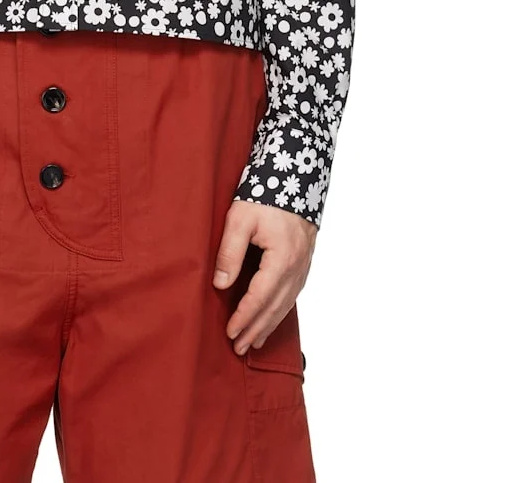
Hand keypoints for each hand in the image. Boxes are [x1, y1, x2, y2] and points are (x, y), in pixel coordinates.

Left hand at [211, 201, 316, 353]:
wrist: (295, 177)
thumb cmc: (265, 195)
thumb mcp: (240, 219)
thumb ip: (230, 252)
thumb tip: (221, 285)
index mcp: (282, 259)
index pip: (260, 297)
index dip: (245, 317)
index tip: (230, 332)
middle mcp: (297, 268)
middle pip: (275, 307)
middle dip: (256, 329)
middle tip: (239, 348)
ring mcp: (304, 266)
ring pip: (286, 304)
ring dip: (269, 324)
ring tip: (254, 342)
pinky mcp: (304, 262)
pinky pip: (293, 294)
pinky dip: (281, 310)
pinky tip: (272, 317)